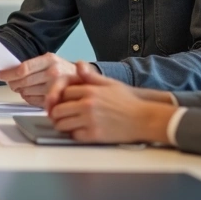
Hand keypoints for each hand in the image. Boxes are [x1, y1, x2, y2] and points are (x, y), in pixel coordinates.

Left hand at [0, 52, 90, 106]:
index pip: (23, 69)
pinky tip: (31, 94)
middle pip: (23, 81)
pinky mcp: (56, 100)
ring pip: (27, 92)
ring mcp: (56, 87)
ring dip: (21, 91)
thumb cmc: (64, 70)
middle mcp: (53, 73)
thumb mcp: (51, 61)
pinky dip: (28, 98)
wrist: (84, 81)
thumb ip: (32, 65)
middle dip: (13, 83)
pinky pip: (33, 101)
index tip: (1, 75)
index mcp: (50, 60)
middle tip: (11, 83)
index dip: (9, 73)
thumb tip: (9, 71)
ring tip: (23, 88)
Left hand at [45, 61, 175, 143]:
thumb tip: (77, 64)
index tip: (63, 102)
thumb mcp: (110, 83)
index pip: (63, 93)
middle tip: (60, 116)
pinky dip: (74, 135)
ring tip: (68, 124)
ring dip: (62, 125)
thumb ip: (91, 76)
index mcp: (90, 90)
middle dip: (57, 113)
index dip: (60, 98)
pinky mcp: (94, 135)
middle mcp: (87, 104)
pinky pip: (73, 136)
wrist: (144, 119)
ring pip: (62, 124)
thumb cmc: (128, 102)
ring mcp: (90, 120)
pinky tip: (80, 131)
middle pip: (58, 109)